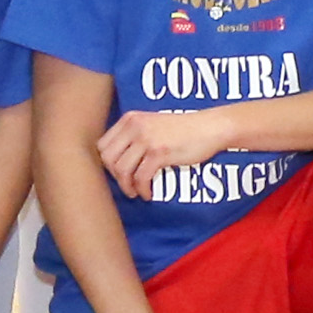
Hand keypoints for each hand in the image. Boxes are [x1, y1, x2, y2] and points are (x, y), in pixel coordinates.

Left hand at [97, 103, 236, 193]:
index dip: (107, 163)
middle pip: (108, 159)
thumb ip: (133, 136)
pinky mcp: (159, 152)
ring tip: (135, 192)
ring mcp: (147, 139)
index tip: (117, 173)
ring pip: (122, 170)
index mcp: (130, 119)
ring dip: (127, 186)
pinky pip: (141, 178)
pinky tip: (148, 193)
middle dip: (114, 176)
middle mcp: (135, 126)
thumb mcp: (152, 125)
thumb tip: (114, 162)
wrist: (210, 127)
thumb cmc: (183, 130)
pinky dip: (142, 189)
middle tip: (126, 184)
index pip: (102, 145)